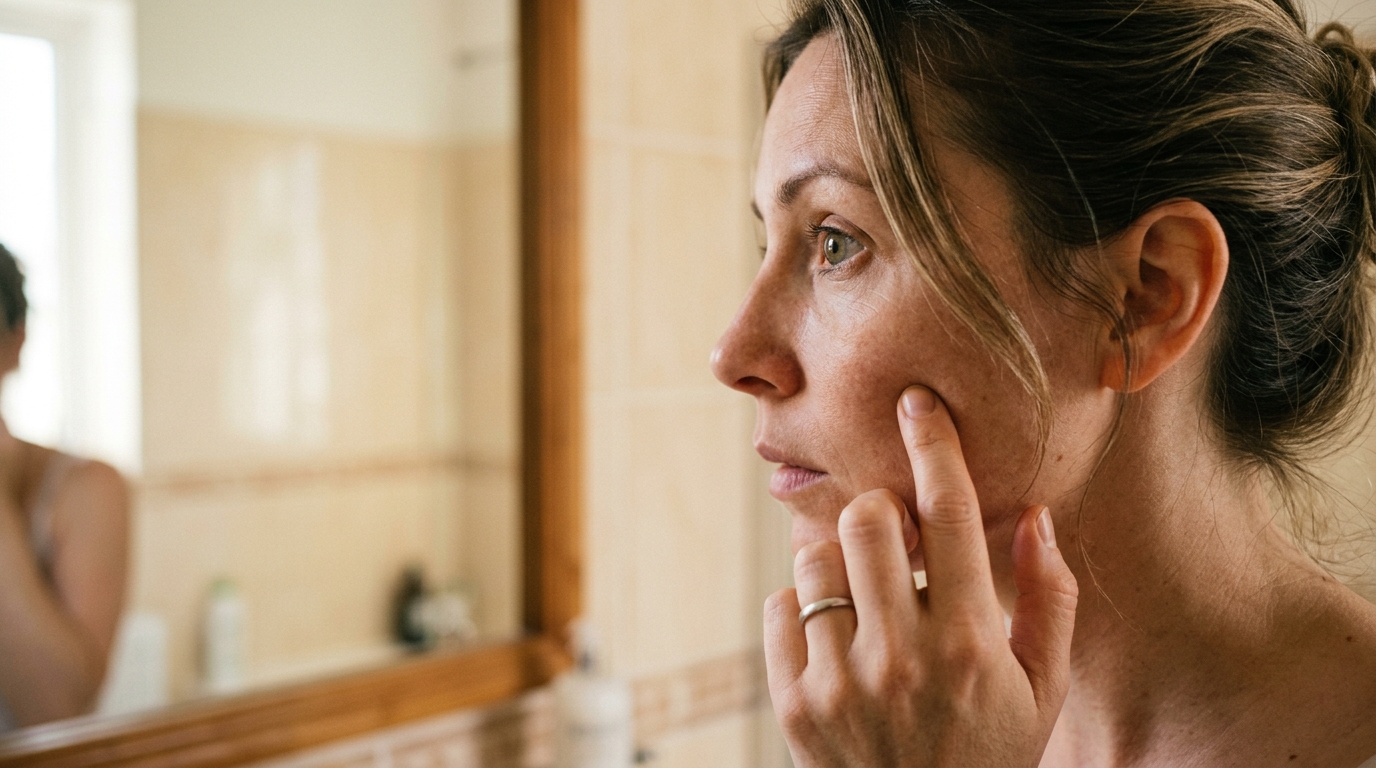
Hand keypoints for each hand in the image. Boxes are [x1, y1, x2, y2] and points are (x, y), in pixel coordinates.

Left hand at [764, 386, 1078, 767]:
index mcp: (971, 642)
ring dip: (842, 558)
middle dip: (881, 511)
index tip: (916, 401)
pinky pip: (783, 607)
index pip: (950, 514)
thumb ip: (1047, 600)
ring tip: (867, 594)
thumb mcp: (1041, 689)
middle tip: (894, 538)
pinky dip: (805, 606)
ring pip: (818, 556)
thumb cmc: (988, 752)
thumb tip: (1036, 514)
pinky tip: (838, 638)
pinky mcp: (794, 702)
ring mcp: (841, 680)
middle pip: (869, 517)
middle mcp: (903, 655)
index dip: (933, 444)